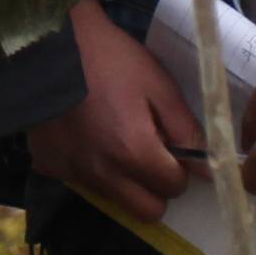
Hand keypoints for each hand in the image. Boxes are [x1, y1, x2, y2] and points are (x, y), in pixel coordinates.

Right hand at [29, 0, 198, 225]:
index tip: (170, 144)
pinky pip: (81, 180)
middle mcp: (104, 174)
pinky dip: (91, 167)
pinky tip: (85, 135)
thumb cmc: (109, 58)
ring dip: (124, 179)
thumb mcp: (158, 85)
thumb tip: (209, 168)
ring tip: (115, 136)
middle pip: (147, 211)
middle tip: (150, 151)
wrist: (46, 43)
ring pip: (115, 199)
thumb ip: (186, 130)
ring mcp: (73, 173)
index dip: (179, 167)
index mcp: (134, 152)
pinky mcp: (49, 165)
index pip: (174, 187)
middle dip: (157, 187)